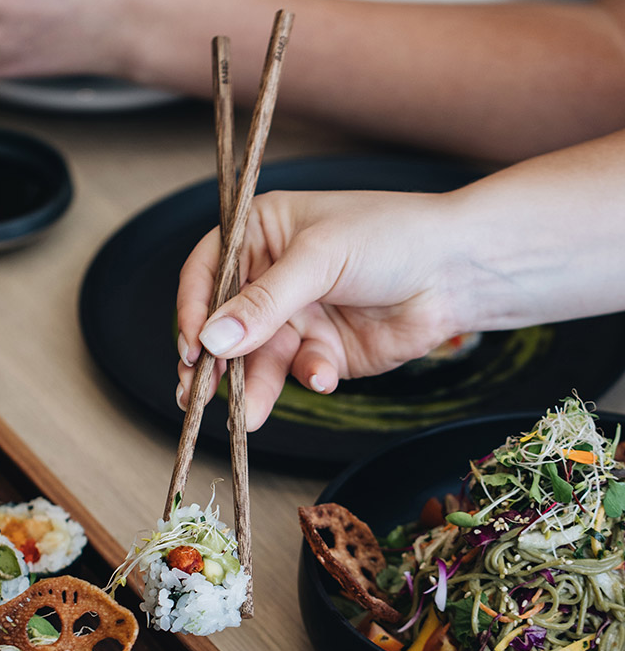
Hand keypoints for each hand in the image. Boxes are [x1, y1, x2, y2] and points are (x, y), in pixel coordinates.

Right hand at [175, 189, 469, 431]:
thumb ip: (263, 304)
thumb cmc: (391, 237)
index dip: (192, 310)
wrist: (457, 272)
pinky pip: (298, 373)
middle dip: (214, 363)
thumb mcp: (319, 259)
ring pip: (258, 360)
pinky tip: (325, 373)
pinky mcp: (321, 352)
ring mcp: (296, 317)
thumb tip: (211, 340)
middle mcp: (271, 277)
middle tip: (195, 396)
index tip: (191, 346)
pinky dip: (308, 377)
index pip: (207, 273)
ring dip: (252, 387)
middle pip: (225, 326)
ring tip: (246, 416)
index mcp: (262, 234)